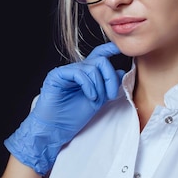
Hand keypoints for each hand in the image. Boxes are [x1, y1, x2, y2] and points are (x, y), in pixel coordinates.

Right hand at [4, 42, 124, 174]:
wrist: (55, 129)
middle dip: (109, 77)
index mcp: (85, 74)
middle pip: (100, 61)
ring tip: (96, 100)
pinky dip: (88, 86)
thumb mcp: (98, 100)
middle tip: (111, 94)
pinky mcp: (57, 76)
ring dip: (99, 85)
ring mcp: (66, 72)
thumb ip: (108, 86)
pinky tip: (90, 97)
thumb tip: (121, 71)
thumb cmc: (73, 117)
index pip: (99, 55)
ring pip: (91, 68)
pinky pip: (78, 73)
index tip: (120, 48)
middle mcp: (76, 70)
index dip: (109, 49)